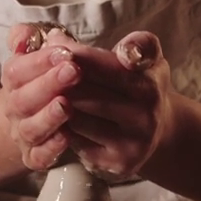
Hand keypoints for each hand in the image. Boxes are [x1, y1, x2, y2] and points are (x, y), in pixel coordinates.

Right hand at [0, 23, 81, 171]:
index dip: (39, 61)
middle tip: (73, 71)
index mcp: (14, 81)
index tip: (65, 52)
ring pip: (30, 128)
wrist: (42, 116)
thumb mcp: (40, 52)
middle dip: (48, 84)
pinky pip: (38, 157)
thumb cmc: (50, 78)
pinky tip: (67, 137)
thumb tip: (23, 36)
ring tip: (66, 105)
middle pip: (22, 99)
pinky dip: (51, 148)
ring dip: (48, 116)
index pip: (16, 71)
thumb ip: (28, 37)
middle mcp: (15, 109)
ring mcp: (24, 134)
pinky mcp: (36, 156)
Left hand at [59, 30, 173, 180]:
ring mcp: (131, 143)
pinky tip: (56, 115)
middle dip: (59, 78)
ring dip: (56, 102)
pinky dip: (62, 126)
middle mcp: (145, 117)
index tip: (56, 46)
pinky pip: (76, 141)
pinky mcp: (117, 163)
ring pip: (76, 118)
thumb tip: (79, 37)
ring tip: (45, 89)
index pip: (102, 66)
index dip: (75, 55)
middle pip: (84, 94)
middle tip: (41, 68)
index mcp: (150, 85)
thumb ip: (131, 42)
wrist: (159, 131)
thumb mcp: (149, 57)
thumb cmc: (143, 86)